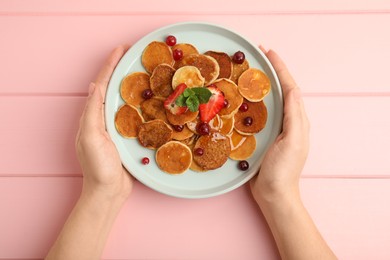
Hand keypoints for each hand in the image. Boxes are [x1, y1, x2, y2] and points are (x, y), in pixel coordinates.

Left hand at [76, 45, 132, 200]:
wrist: (108, 192)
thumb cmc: (98, 167)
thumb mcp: (90, 137)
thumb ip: (92, 112)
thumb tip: (94, 85)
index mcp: (93, 116)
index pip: (101, 84)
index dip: (110, 65)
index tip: (122, 49)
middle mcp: (103, 118)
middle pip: (113, 88)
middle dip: (122, 70)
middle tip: (136, 56)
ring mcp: (115, 128)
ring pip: (125, 100)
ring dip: (133, 85)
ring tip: (145, 72)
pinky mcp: (127, 137)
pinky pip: (134, 115)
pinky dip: (141, 104)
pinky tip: (151, 100)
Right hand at [250, 49, 309, 203]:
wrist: (274, 193)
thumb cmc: (284, 170)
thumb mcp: (293, 142)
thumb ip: (294, 116)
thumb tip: (292, 88)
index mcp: (297, 119)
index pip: (290, 86)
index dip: (280, 67)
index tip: (268, 51)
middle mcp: (287, 120)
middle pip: (279, 89)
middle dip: (269, 71)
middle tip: (255, 57)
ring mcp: (275, 127)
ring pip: (267, 99)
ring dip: (259, 83)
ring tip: (246, 71)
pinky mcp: (262, 135)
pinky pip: (257, 112)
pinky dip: (250, 100)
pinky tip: (240, 97)